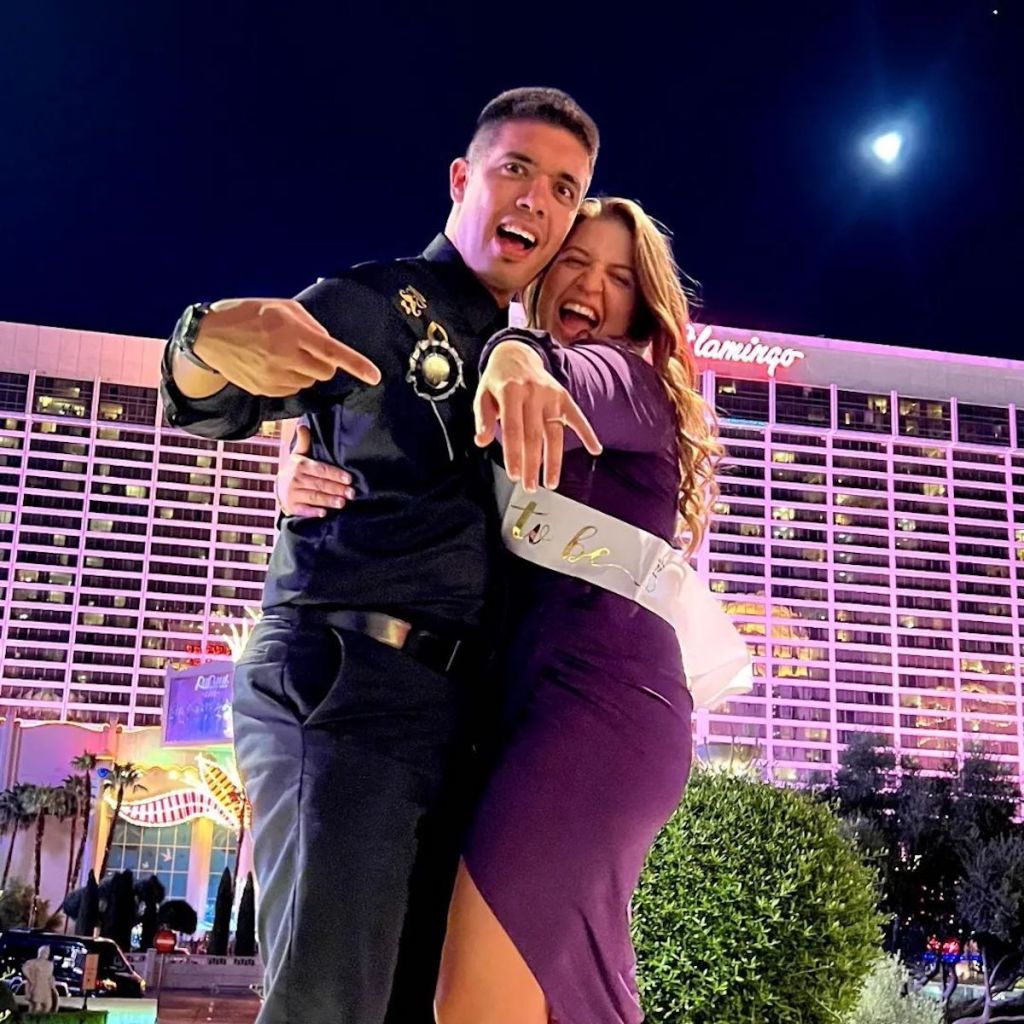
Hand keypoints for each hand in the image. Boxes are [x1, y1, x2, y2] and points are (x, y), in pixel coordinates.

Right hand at [190, 298, 381, 397]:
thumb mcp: (282, 307)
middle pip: (325, 372)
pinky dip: (290, 379)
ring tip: (282, 353)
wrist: (208, 336)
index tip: (375, 376)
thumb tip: (329, 345)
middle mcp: (284, 356)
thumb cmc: (249, 314)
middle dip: (324, 363)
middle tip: (306, 349)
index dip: (356, 364)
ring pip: (310, 382)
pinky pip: (292, 389)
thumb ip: (311, 325)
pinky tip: (271, 365)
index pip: (332, 351)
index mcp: (291, 332)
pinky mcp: (265, 390)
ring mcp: (274, 376)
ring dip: (305, 370)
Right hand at [276, 424, 354, 516]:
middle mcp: (295, 479)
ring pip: (313, 497)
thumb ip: (304, 441)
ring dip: (328, 500)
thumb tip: (303, 425)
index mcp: (300, 465)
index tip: (349, 479)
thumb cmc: (296, 470)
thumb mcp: (299, 454)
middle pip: (320, 484)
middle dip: (336, 489)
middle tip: (351, 493)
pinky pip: (303, 510)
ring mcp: (293, 494)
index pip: (321, 469)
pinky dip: (313, 512)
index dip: (335, 474)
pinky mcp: (292, 506)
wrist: (279, 487)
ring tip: (342, 503)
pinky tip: (324, 513)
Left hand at [473, 341, 600, 491]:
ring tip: (551, 483)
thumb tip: (481, 441)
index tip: (514, 475)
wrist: (516, 355)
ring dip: (554, 460)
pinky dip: (587, 433)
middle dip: (533, 464)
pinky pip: (577, 417)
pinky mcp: (563, 397)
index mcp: (510, 392)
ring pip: (555, 433)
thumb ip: (482, 418)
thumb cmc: (498, 381)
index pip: (513, 429)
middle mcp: (533, 393)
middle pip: (534, 435)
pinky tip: (595, 449)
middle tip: (530, 486)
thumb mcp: (482, 395)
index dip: (514, 453)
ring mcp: (551, 395)